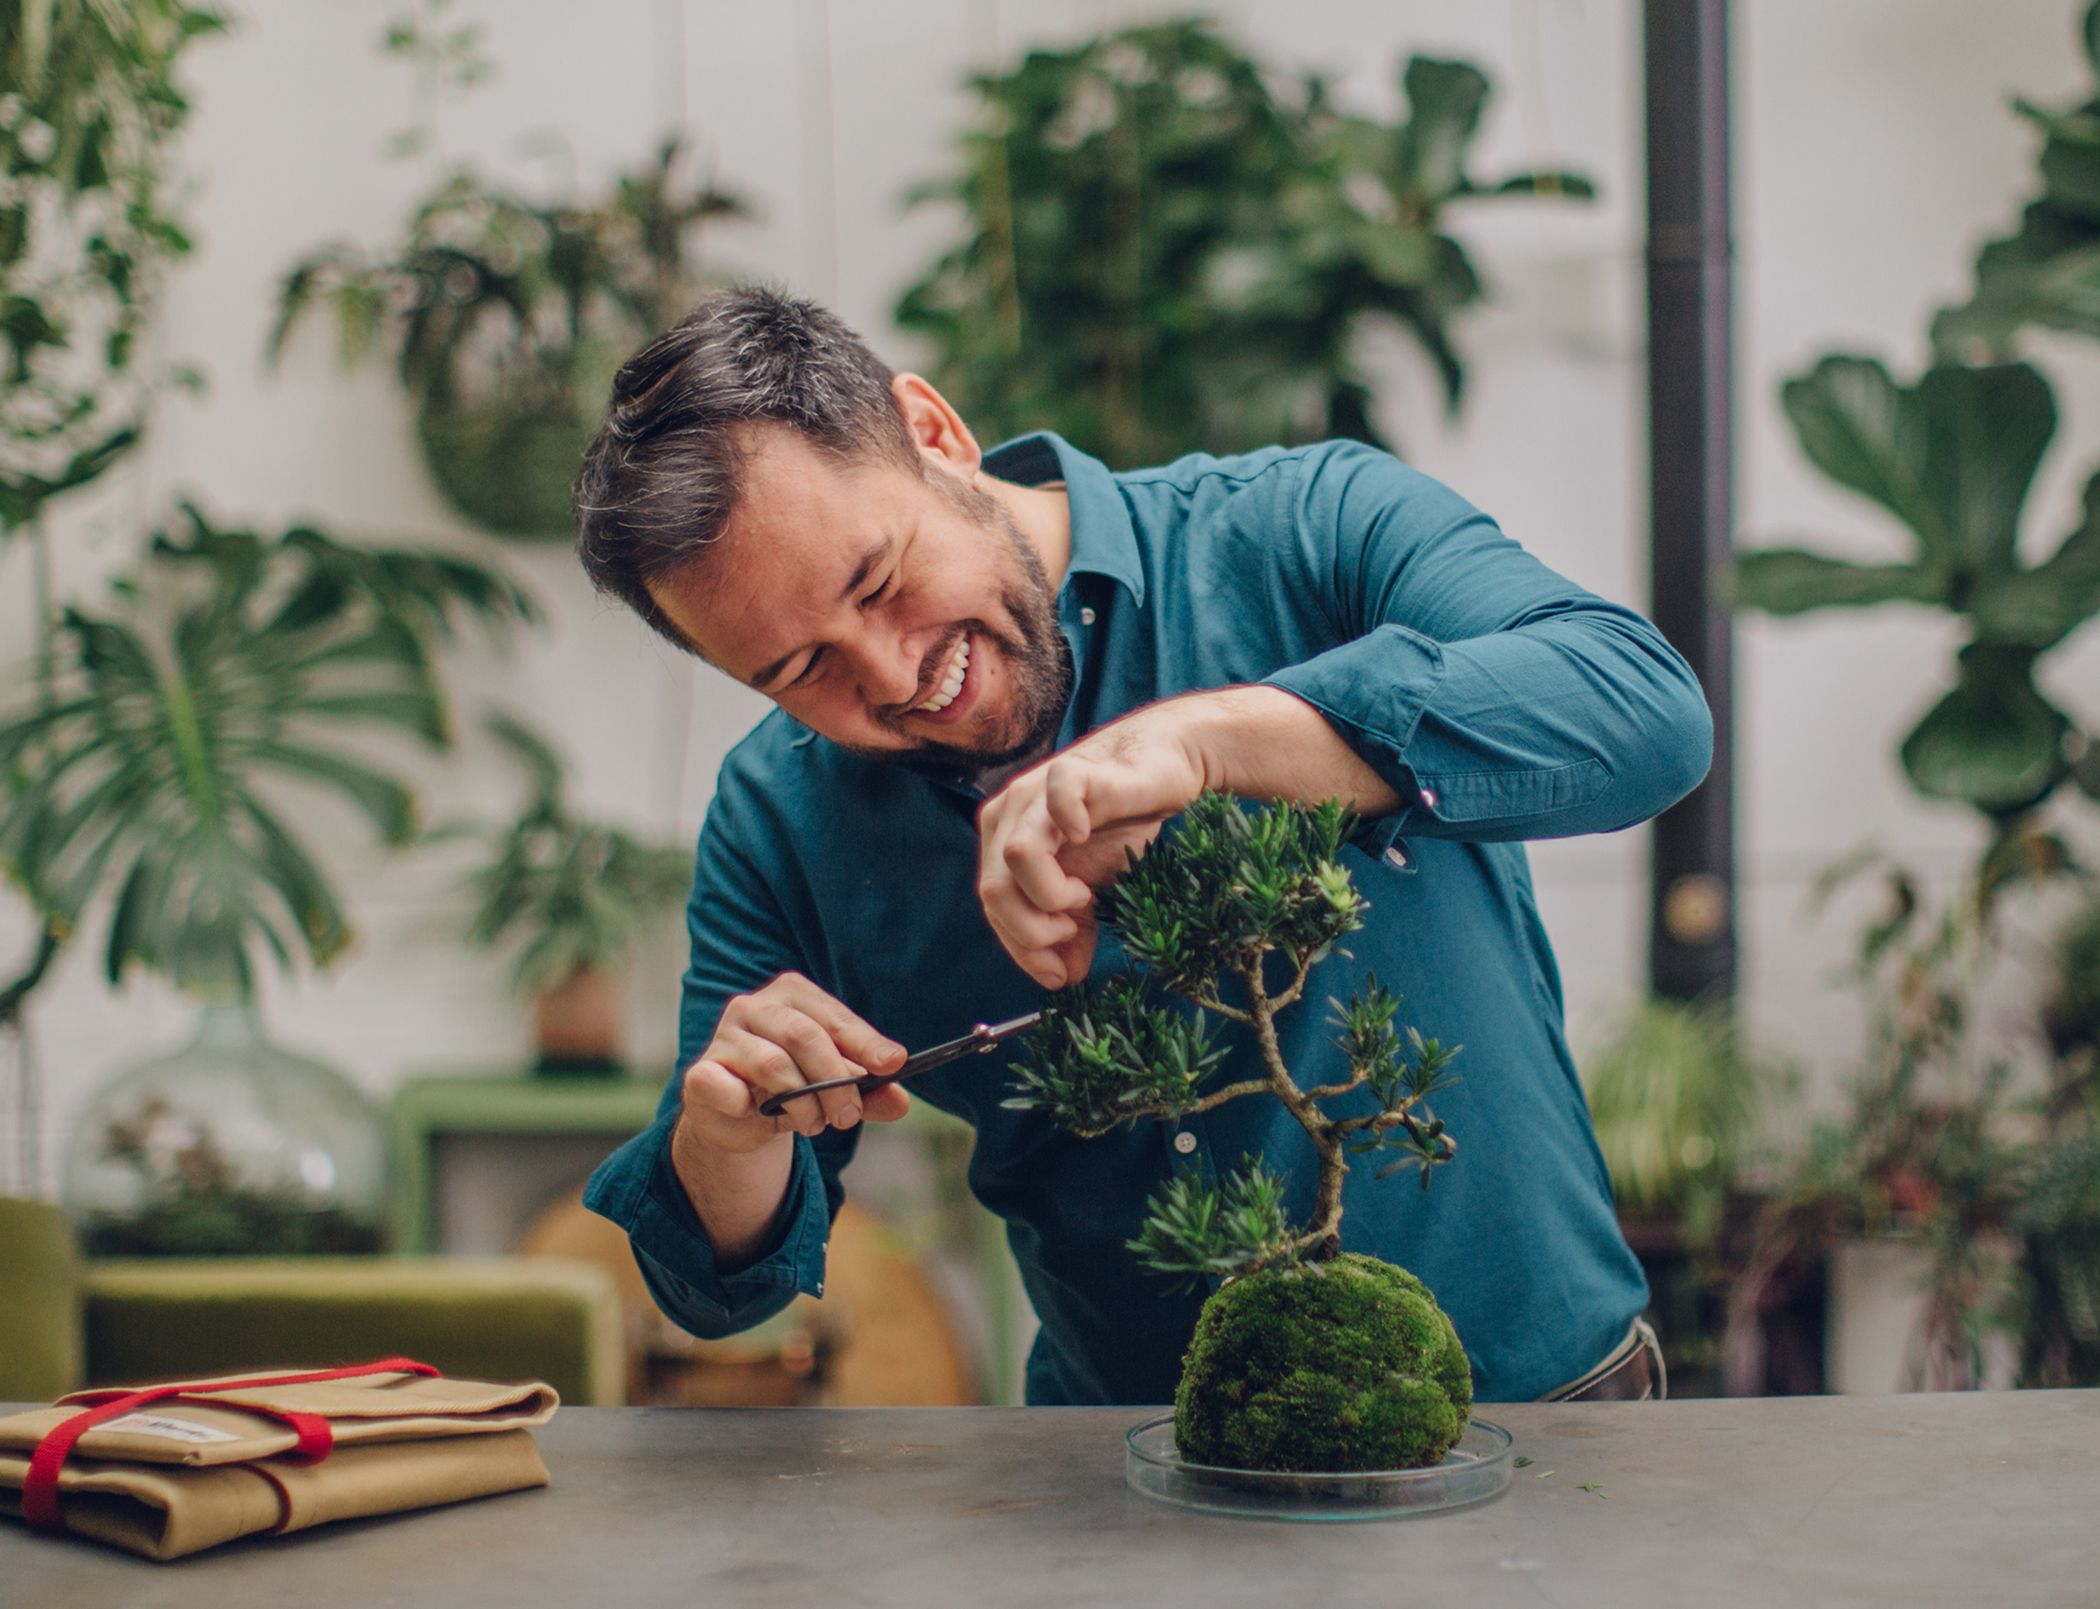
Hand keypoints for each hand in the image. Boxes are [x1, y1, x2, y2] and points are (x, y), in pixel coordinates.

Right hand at [676, 972, 909, 1153]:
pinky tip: (754, 1111)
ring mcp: (724, 1036)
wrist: (739, 1120)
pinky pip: (727, 1087)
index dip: (866, 1043)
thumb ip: (869, 1093)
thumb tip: (900, 1100)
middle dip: (835, 1081)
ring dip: (802, 1103)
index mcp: (792, 995)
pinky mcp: (701, 1072)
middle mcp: (754, 1006)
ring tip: (811, 1123)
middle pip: (805, 1036)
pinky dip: (747, 1106)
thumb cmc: (794, 1089)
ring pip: (774, 1065)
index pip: (834, 1018)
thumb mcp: (837, 1090)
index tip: (893, 1064)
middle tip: (847, 1116)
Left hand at [975, 703, 1207, 987]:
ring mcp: (1036, 791)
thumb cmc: (1120, 823)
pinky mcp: (1074, 772)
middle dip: (1032, 930)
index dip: (1021, 948)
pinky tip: (1089, 837)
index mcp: (1002, 842)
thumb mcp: (1094, 888)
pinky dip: (1071, 826)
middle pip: (993, 890)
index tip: (1059, 973)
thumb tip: (1065, 978)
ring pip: (1015, 857)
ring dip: (1049, 893)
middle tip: (1072, 931)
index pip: (993, 907)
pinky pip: (1057, 800)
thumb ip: (1073, 930)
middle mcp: (1009, 815)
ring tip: (1083, 896)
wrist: (1162, 767)